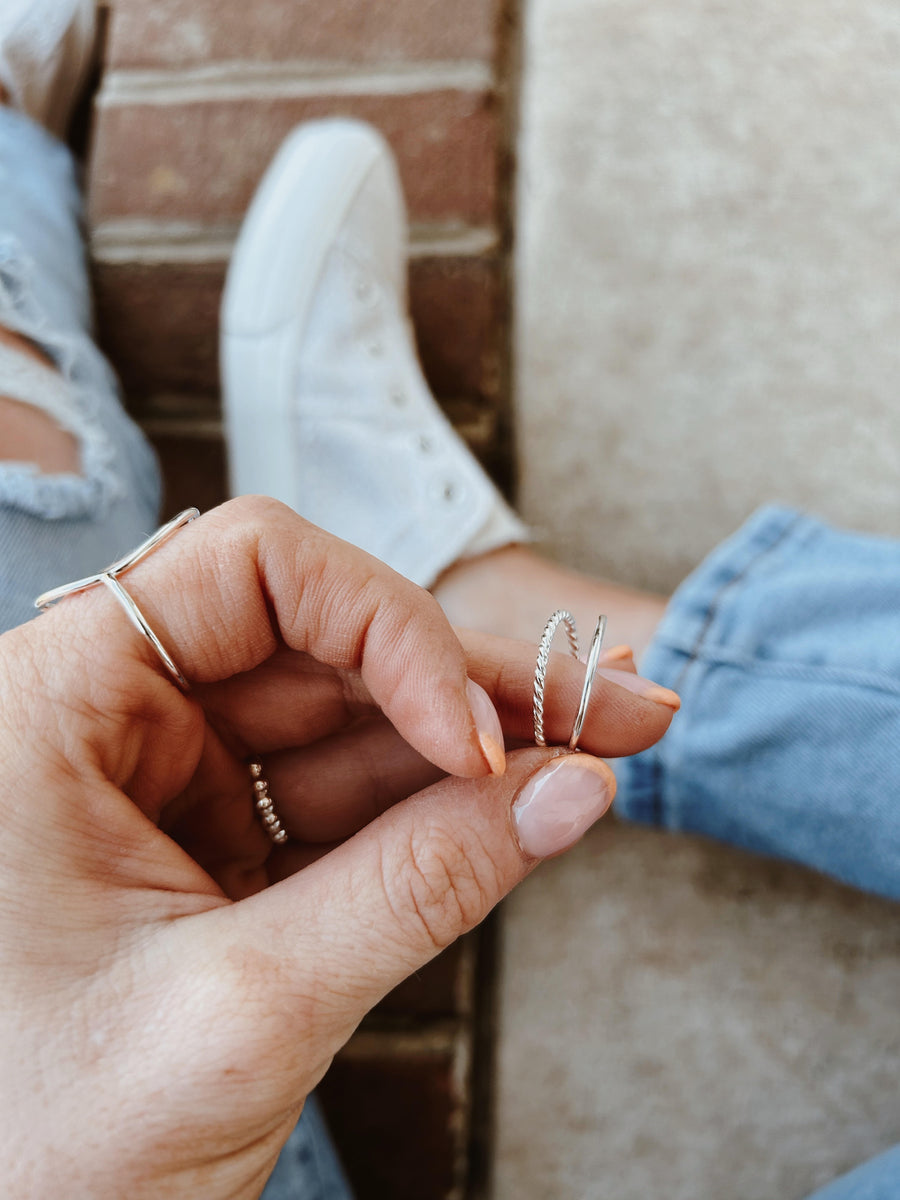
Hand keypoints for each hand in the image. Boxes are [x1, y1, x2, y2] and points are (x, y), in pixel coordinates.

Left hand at [0, 498, 675, 1198]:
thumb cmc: (40, 1157)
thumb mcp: (242, 1012)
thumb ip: (420, 888)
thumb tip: (570, 790)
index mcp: (52, 710)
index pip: (252, 572)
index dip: (389, 628)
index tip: (477, 735)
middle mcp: (108, 718)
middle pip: (325, 642)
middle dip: (476, 681)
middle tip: (610, 705)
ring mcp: (166, 780)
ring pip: (349, 718)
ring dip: (481, 739)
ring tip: (602, 746)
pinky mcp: (212, 841)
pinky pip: (343, 796)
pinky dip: (438, 806)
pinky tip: (530, 800)